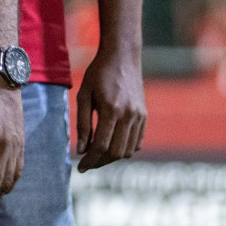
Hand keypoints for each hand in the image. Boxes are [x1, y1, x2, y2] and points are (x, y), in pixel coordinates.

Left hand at [76, 47, 146, 170]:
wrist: (122, 57)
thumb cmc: (98, 74)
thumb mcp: (84, 95)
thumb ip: (83, 124)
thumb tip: (81, 150)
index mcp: (111, 110)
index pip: (101, 146)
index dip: (90, 160)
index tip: (80, 167)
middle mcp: (129, 116)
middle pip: (116, 153)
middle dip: (100, 162)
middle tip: (87, 163)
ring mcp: (139, 116)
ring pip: (128, 150)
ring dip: (113, 157)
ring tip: (97, 154)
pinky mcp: (144, 116)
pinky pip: (137, 142)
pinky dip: (125, 149)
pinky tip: (112, 144)